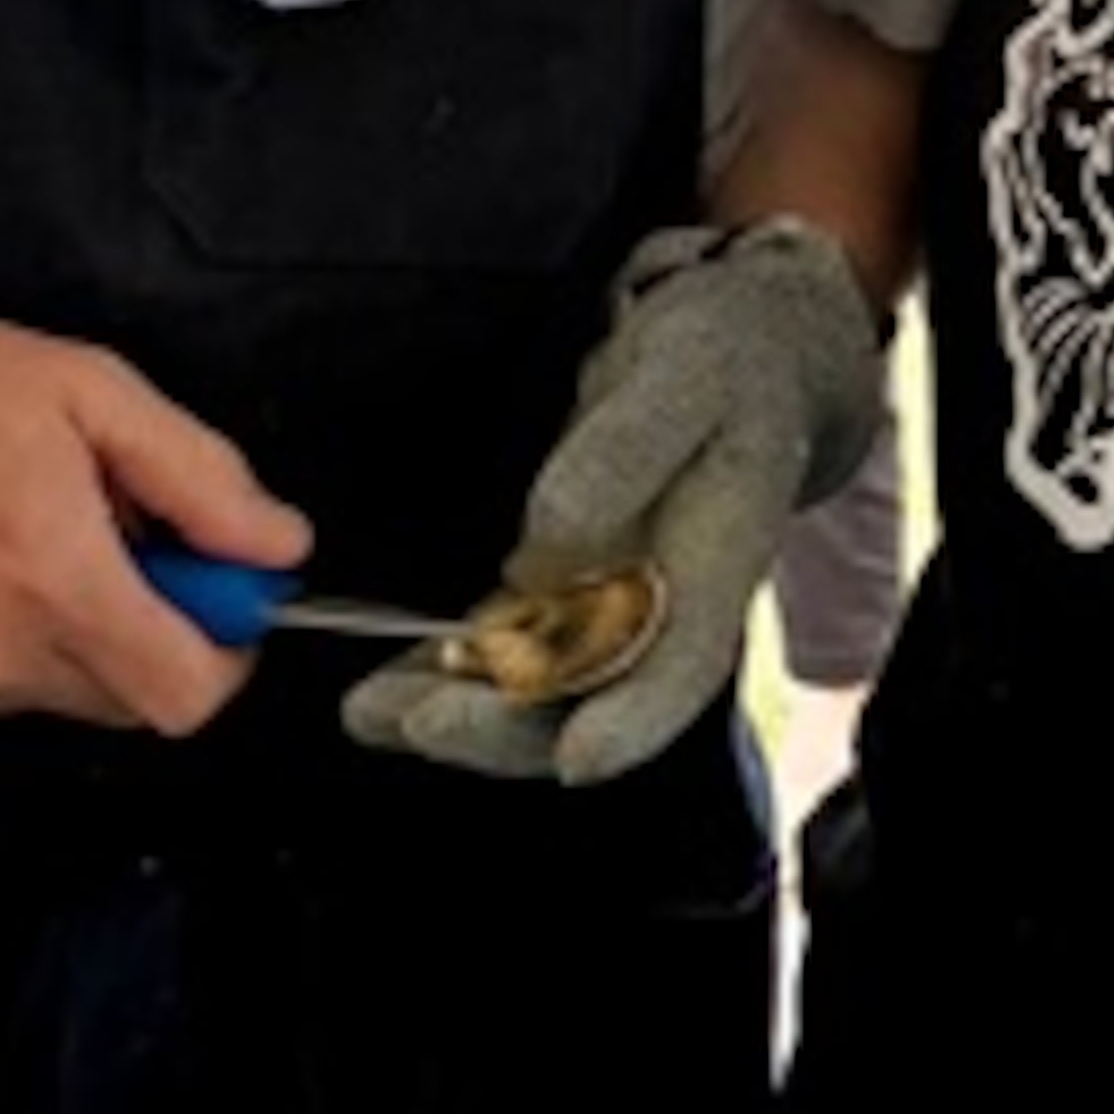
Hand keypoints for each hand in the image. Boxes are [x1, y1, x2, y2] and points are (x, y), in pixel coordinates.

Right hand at [0, 279, 305, 734]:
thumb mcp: (82, 386)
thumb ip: (198, 478)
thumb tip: (276, 549)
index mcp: (51, 578)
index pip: (187, 698)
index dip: (219, 652)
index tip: (205, 600)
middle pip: (121, 700)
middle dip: (133, 629)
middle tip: (90, 539)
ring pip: (39, 697)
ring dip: (45, 636)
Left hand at [344, 215, 885, 786]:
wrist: (742, 356)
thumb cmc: (723, 360)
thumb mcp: (687, 374)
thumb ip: (626, 451)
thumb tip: (550, 543)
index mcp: (717, 566)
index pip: (684, 668)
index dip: (634, 722)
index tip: (575, 758)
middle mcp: (662, 609)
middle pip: (591, 701)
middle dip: (505, 727)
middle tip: (419, 722)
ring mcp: (607, 608)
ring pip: (535, 691)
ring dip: (457, 712)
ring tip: (372, 714)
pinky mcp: (560, 592)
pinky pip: (502, 650)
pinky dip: (442, 673)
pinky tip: (379, 689)